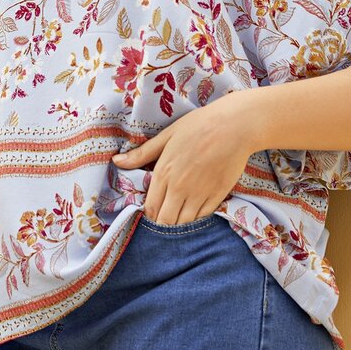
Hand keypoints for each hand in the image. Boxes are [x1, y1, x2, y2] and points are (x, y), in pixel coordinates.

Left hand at [111, 97, 253, 225]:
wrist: (234, 126)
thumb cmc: (198, 126)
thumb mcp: (167, 135)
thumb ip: (142, 153)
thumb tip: (116, 162)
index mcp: (163, 172)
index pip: (150, 207)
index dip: (149, 214)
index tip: (152, 211)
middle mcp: (179, 188)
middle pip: (165, 220)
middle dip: (162, 223)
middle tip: (164, 217)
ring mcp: (199, 194)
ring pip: (183, 223)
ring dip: (178, 224)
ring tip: (177, 218)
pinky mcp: (217, 196)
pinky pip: (203, 217)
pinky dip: (197, 219)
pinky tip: (195, 213)